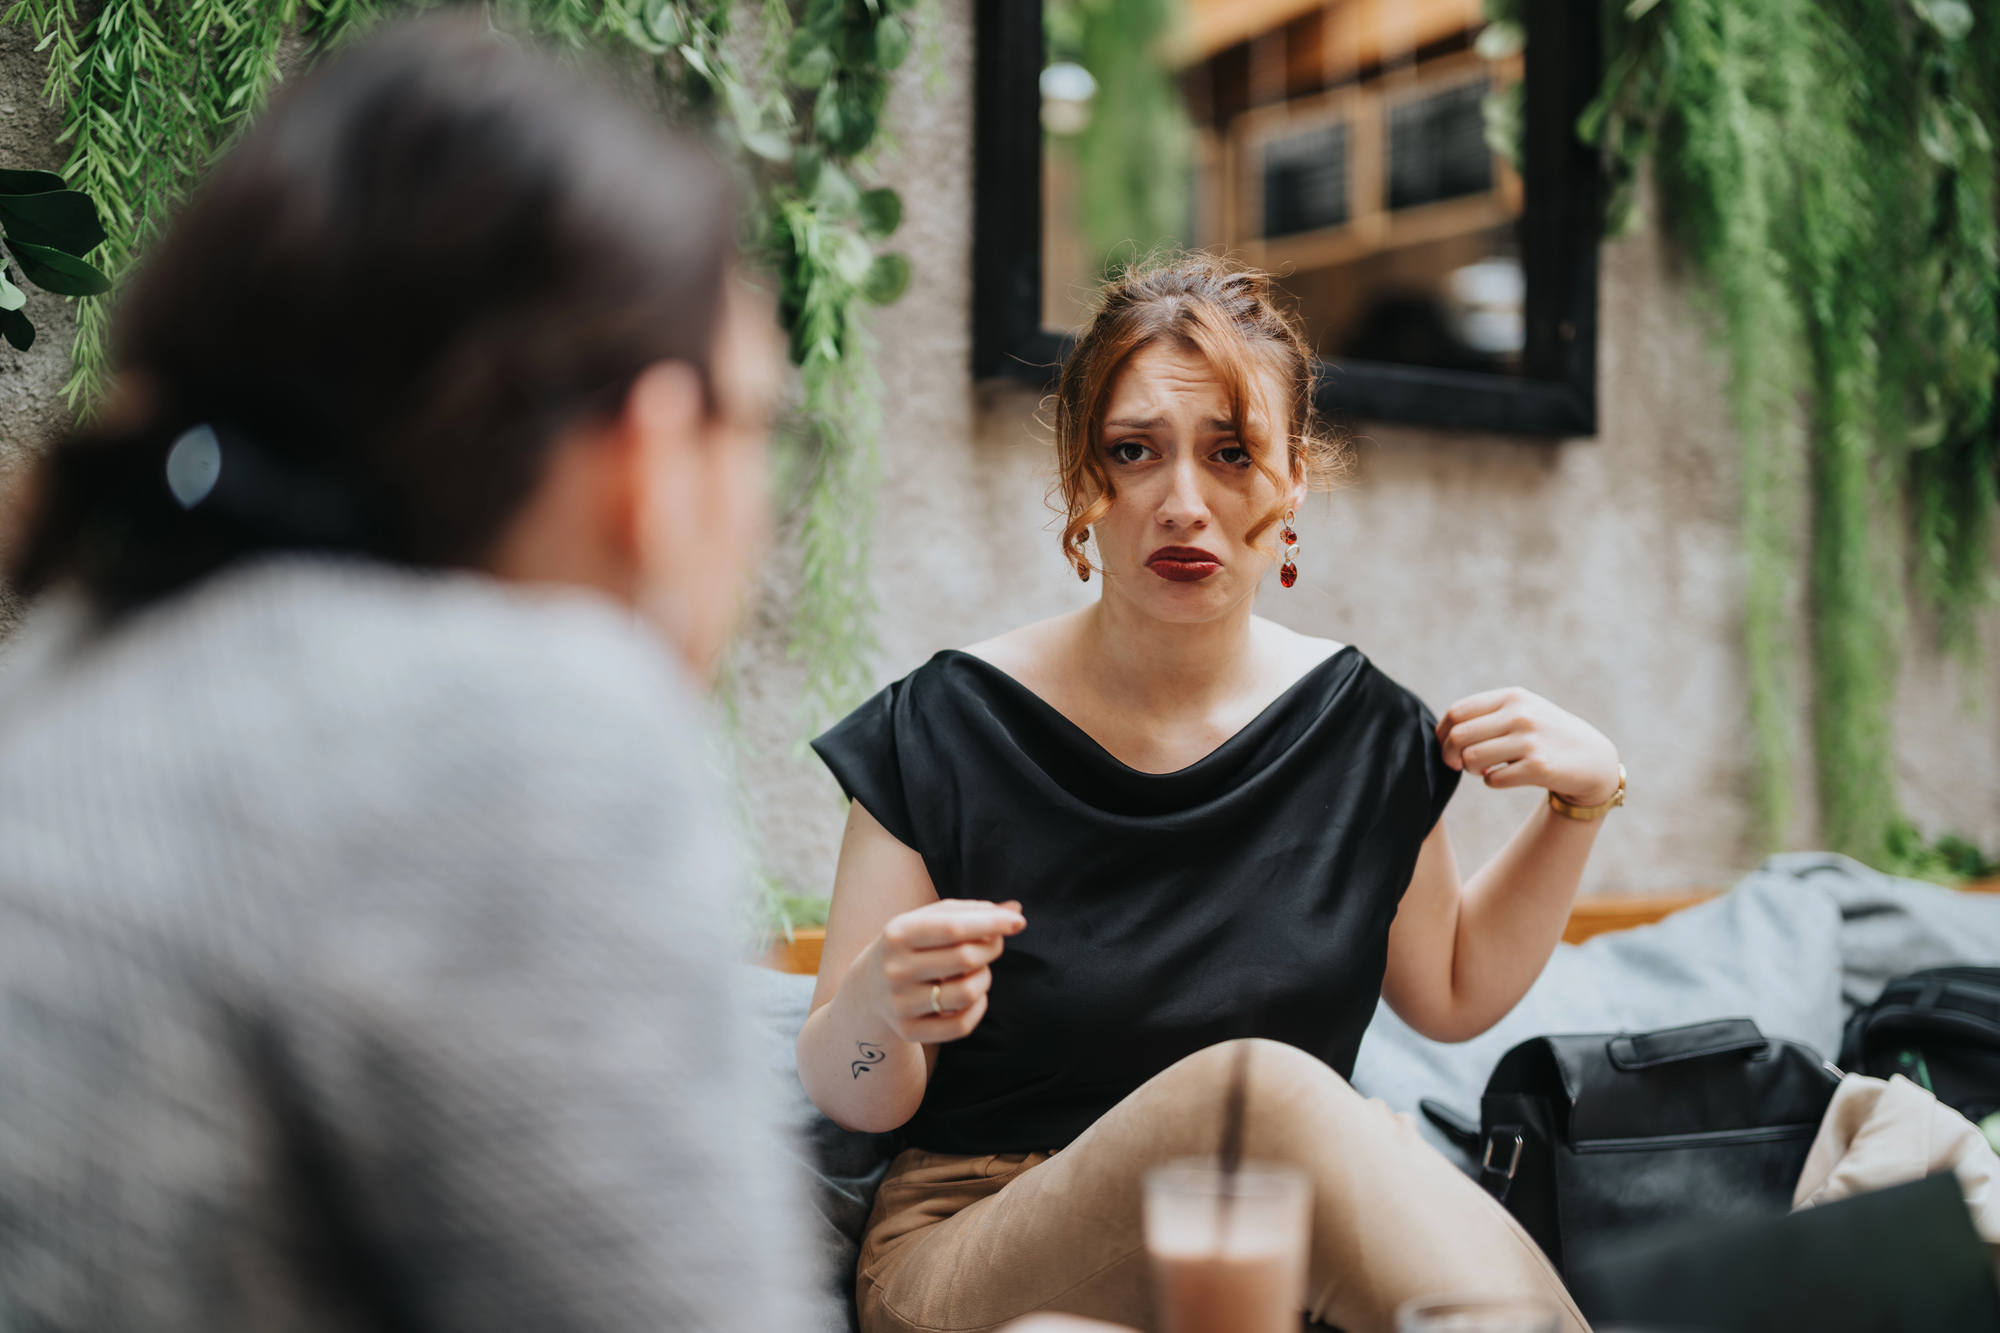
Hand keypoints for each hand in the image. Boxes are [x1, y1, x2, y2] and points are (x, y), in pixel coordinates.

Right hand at [855, 898, 1024, 1042]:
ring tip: (977, 970)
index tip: (1018, 921)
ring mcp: (900, 1004)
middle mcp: (895, 970)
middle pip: (966, 958)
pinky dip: (978, 1007)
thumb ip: (970, 911)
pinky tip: (973, 996)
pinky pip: (962, 1025)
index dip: (991, 923)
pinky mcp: (909, 1031)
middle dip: (991, 947)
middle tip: (993, 943)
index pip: (953, 927)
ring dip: (985, 977)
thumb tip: (1015, 910)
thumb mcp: (927, 920)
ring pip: (968, 992)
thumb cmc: (909, 946)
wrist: (867, 990)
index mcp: (898, 934)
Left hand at [1437, 687, 1619, 806]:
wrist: (1593, 759)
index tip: (1445, 746)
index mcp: (1512, 697)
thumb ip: (1488, 714)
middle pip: (1458, 736)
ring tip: (1484, 769)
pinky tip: (1504, 777)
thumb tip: (1445, 735)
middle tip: (1457, 764)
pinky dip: (1492, 782)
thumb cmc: (1547, 735)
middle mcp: (1520, 714)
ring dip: (1471, 770)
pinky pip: (1493, 780)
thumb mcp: (1523, 710)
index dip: (1442, 734)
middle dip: (1450, 755)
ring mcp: (1530, 740)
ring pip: (1472, 758)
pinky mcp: (1539, 766)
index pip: (1457, 712)